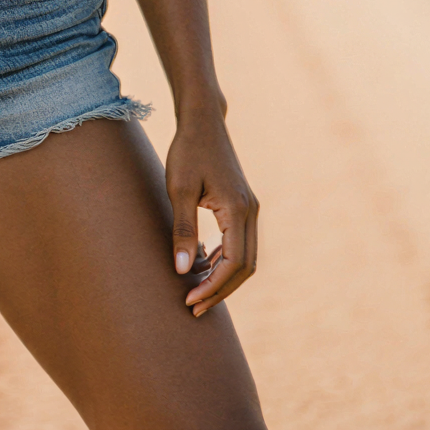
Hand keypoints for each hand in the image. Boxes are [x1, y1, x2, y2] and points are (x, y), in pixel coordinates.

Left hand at [166, 115, 258, 316]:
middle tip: (193, 306)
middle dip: (221, 290)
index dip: (214, 287)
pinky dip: (225, 260)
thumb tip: (182, 270)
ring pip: (246, 257)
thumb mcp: (178, 190)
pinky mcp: (243, 205)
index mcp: (238, 209)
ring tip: (196, 290)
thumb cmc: (187, 152)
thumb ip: (183, 230)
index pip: (234, 263)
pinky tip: (203, 263)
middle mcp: (251, 211)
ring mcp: (250, 208)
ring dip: (224, 278)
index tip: (190, 300)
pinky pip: (240, 243)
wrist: (202, 122)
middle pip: (245, 266)